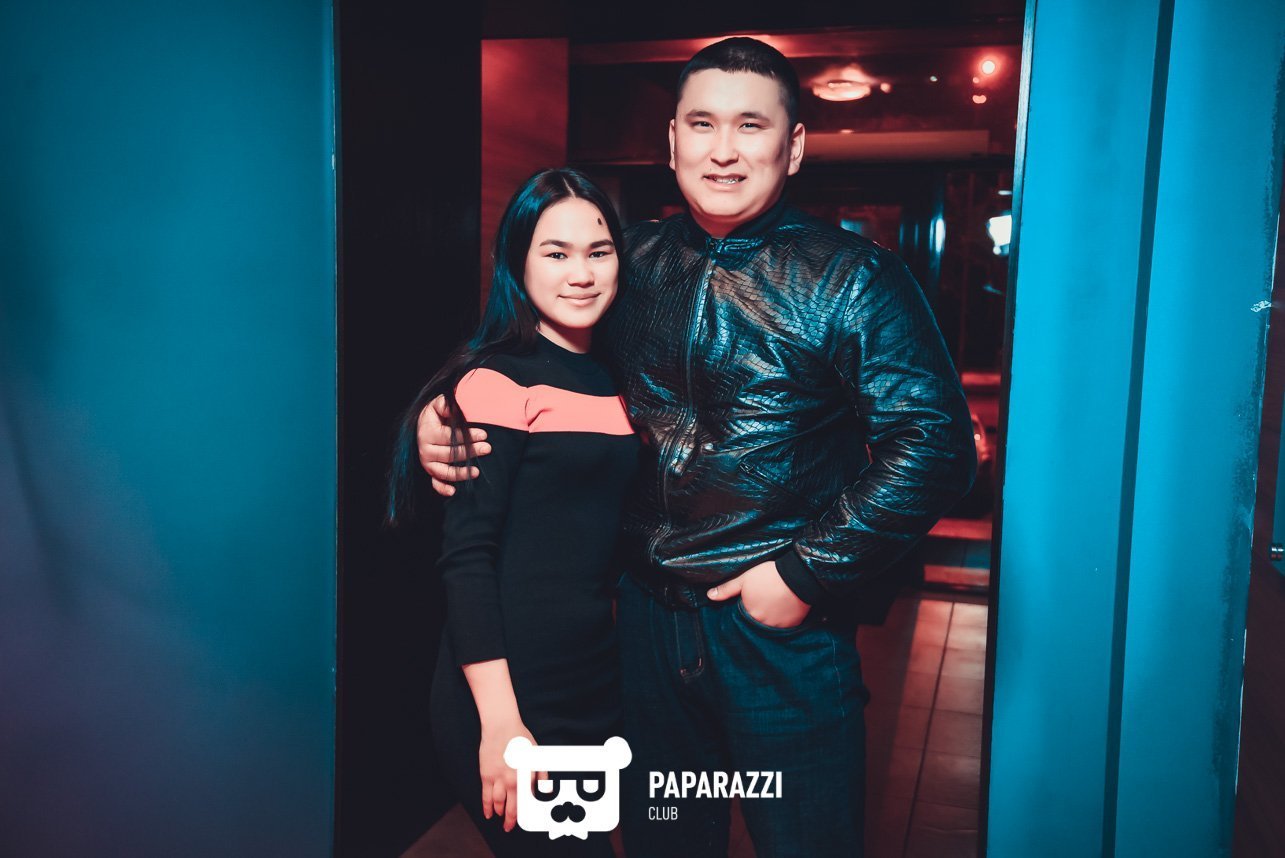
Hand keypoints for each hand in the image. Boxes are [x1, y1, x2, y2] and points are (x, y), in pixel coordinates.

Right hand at [416, 394, 489, 495]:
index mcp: (427, 433)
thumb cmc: (435, 415)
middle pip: (449, 454)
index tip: (484, 435)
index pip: (449, 436)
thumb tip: (451, 407)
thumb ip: (445, 404)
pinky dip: (442, 489)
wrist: (423, 426)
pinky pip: (435, 483)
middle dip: (469, 452)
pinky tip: (453, 492)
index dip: (467, 436)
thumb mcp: (437, 405)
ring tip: (477, 472)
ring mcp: (427, 463)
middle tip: (487, 448)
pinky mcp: (430, 472)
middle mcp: (425, 450)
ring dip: (460, 473)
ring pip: (444, 471)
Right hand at [478, 718, 541, 832]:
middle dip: (510, 821)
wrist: (501, 727)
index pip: (526, 804)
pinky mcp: (486, 776)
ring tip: (500, 818)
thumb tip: (545, 791)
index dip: (525, 816)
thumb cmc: (521, 738)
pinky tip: (488, 814)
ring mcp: (497, 779)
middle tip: (509, 828)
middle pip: (511, 809)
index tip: (524, 823)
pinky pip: (486, 797)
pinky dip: (487, 807)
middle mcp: (512, 782)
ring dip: (499, 813)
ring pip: (498, 804)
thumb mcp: (537, 755)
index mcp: (526, 777)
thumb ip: (542, 774)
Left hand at [707, 559, 810, 628]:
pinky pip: (784, 627)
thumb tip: (709, 596)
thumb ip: (727, 589)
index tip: (750, 599)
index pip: (742, 616)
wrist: (797, 576)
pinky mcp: (792, 625)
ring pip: (770, 625)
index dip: (745, 607)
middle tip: (763, 600)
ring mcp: (778, 626)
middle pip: (756, 622)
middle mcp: (762, 624)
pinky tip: (783, 609)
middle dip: (757, 613)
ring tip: (773, 604)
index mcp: (749, 613)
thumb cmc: (769, 575)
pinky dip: (782, 620)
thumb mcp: (744, 578)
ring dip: (769, 618)